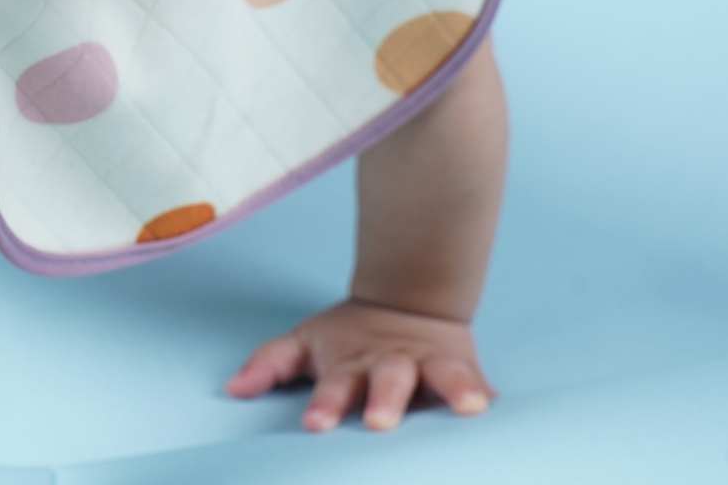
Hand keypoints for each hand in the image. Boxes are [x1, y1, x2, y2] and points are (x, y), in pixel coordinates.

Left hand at [224, 296, 498, 432]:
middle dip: (383, 400)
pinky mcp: (459, 368)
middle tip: (379, 422)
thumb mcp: (306, 343)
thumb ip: (270, 364)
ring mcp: (426, 365)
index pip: (333, 385)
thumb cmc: (347, 339)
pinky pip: (475, 378)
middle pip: (386, 380)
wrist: (406, 303)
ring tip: (467, 406)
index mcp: (348, 364)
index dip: (325, 404)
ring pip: (438, 374)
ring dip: (450, 388)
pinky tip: (494, 405)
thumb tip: (233, 389)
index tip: (315, 425)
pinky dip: (482, 389)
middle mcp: (388, 364)